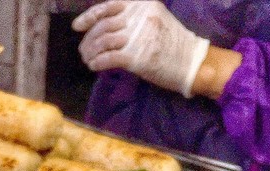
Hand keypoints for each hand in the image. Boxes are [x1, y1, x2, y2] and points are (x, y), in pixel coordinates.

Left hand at [73, 0, 209, 96]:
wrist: (191, 62)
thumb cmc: (171, 43)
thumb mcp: (153, 18)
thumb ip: (132, 18)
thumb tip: (104, 27)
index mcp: (143, 4)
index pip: (110, 5)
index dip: (91, 15)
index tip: (78, 26)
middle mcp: (140, 16)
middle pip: (103, 25)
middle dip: (89, 40)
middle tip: (84, 51)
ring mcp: (139, 36)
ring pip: (103, 41)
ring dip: (91, 52)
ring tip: (88, 59)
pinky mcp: (138, 56)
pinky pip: (109, 57)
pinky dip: (98, 62)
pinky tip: (94, 66)